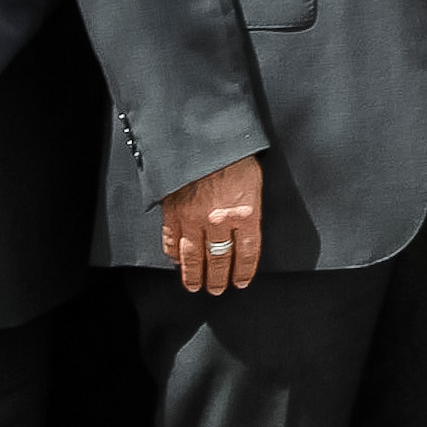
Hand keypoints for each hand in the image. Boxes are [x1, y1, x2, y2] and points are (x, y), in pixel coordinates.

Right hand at [159, 155, 262, 293]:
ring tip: (195, 286)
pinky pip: (172, 241)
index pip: (248, 252)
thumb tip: (247, 226)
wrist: (205, 137)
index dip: (245, 270)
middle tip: (217, 289)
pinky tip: (176, 261)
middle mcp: (219, 221)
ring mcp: (194, 219)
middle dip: (219, 278)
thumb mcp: (254, 179)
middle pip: (220, 260)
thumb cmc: (234, 153)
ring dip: (194, 275)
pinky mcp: (173, 213)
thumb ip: (249, 206)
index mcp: (245, 212)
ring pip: (193, 257)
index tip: (242, 281)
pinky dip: (174, 254)